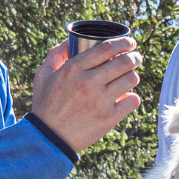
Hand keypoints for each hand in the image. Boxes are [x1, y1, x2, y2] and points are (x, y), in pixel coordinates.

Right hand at [31, 37, 143, 151]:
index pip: (107, 48)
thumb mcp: (43, 75)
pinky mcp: (109, 118)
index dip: (123, 42)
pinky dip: (132, 98)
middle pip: (124, 62)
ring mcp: (101, 101)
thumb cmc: (45, 104)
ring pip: (131, 79)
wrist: (48, 138)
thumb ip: (55, 54)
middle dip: (134, 57)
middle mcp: (89, 83)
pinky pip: (133, 101)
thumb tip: (69, 41)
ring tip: (128, 77)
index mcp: (74, 69)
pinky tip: (126, 97)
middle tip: (135, 58)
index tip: (129, 42)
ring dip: (132, 76)